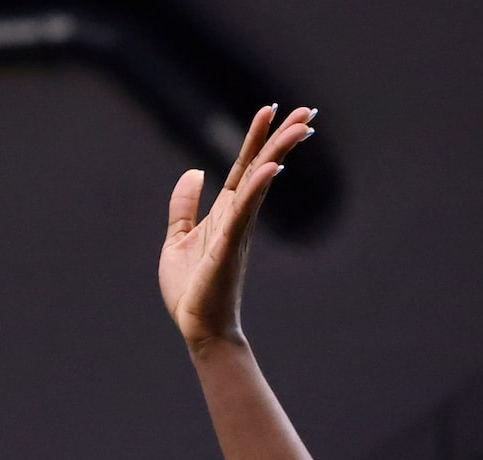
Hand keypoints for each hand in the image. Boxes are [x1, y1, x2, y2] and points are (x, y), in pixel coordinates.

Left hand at [158, 104, 315, 351]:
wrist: (198, 327)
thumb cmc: (191, 290)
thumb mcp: (177, 239)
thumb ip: (184, 207)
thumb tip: (194, 172)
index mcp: (225, 213)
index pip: (243, 167)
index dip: (255, 139)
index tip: (270, 110)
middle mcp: (237, 216)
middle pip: (261, 168)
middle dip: (280, 138)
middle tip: (305, 110)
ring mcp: (237, 230)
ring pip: (260, 183)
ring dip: (278, 153)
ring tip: (300, 126)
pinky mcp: (229, 246)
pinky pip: (244, 212)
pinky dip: (256, 189)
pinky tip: (270, 167)